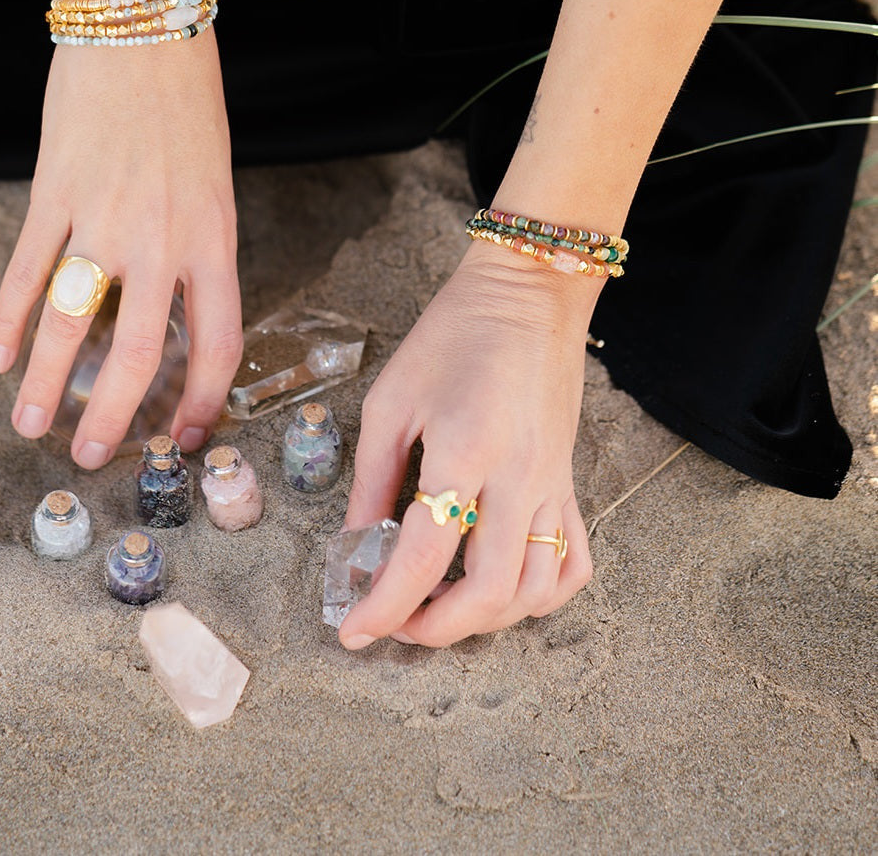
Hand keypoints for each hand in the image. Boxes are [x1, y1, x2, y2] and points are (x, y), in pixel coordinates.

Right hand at [0, 34, 243, 466]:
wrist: (144, 22)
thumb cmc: (188, 102)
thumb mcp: (214, 183)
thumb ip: (198, 249)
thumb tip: (172, 313)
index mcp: (216, 239)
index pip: (219, 344)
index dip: (204, 401)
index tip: (185, 435)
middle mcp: (164, 239)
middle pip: (140, 354)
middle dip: (114, 417)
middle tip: (89, 456)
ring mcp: (105, 217)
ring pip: (70, 321)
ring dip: (46, 383)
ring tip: (30, 424)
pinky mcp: (55, 191)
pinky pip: (26, 269)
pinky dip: (7, 318)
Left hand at [337, 241, 596, 648]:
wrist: (528, 295)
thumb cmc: (451, 336)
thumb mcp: (391, 400)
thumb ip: (372, 480)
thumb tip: (353, 545)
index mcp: (464, 452)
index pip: (422, 558)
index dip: (383, 607)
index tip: (352, 631)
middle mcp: (518, 478)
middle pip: (488, 593)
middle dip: (434, 629)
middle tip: (396, 623)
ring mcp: (553, 484)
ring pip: (536, 589)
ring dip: (487, 620)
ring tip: (441, 609)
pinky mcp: (570, 481)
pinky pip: (574, 560)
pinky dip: (542, 593)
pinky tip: (505, 588)